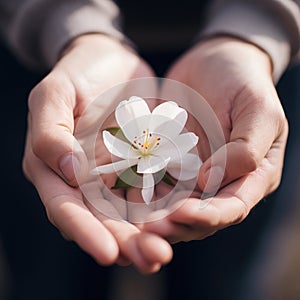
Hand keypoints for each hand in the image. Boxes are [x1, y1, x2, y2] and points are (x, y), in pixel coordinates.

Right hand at [22, 34, 171, 272]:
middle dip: (124, 242)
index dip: (85, 232)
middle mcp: (82, 180)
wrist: (111, 61)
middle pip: (100, 220)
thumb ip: (50, 133)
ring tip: (165, 254)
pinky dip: (161, 209)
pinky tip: (179, 222)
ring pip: (126, 213)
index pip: (66, 207)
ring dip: (146, 235)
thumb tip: (68, 172)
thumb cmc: (77, 73)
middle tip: (152, 259)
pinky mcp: (138, 166)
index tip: (109, 253)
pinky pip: (149, 191)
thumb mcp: (53, 94)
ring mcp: (112, 175)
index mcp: (53, 168)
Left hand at [140, 37, 287, 241]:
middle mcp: (222, 182)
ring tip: (132, 222)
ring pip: (176, 205)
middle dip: (176, 225)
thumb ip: (246, 148)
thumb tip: (212, 180)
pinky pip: (157, 182)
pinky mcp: (172, 162)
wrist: (215, 61)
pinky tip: (123, 195)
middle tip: (149, 230)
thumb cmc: (244, 81)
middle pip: (200, 216)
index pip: (232, 207)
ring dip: (155, 216)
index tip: (182, 213)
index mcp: (252, 176)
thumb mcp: (257, 108)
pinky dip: (142, 192)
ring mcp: (195, 174)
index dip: (208, 215)